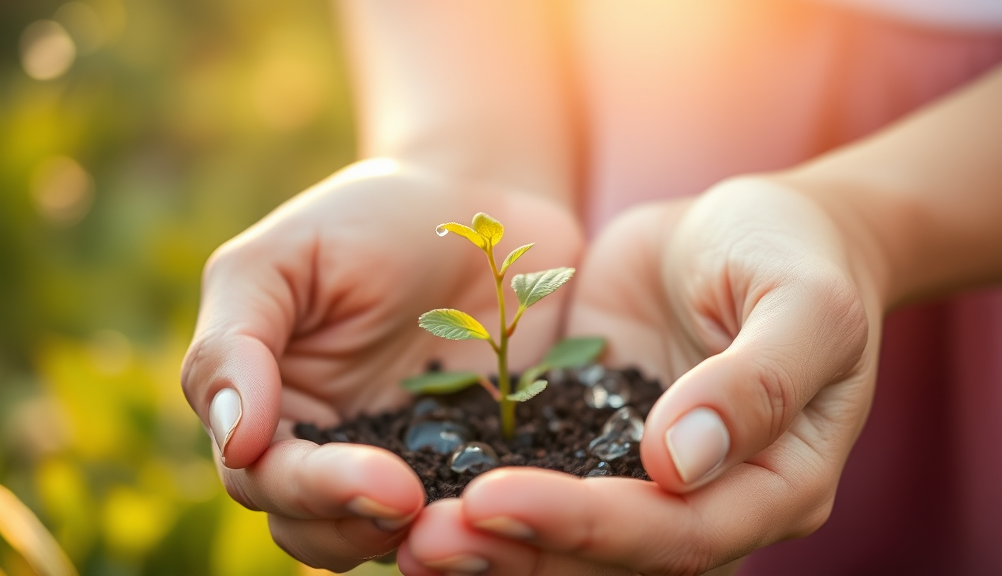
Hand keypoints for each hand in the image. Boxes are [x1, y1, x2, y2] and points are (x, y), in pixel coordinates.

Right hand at [180, 159, 583, 570]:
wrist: (478, 209)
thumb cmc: (364, 220)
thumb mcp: (281, 258)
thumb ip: (235, 342)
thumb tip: (236, 439)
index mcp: (271, 406)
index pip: (262, 477)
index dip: (310, 489)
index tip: (373, 480)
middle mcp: (332, 447)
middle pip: (315, 528)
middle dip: (356, 526)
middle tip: (412, 502)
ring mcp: (408, 459)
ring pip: (388, 537)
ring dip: (417, 540)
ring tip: (465, 520)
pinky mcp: (478, 460)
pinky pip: (474, 508)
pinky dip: (485, 518)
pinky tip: (519, 505)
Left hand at [402, 176, 881, 574]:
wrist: (752, 226)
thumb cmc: (797, 254)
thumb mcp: (802, 303)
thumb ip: (759, 383)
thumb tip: (678, 464)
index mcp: (772, 486)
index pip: (678, 534)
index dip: (588, 528)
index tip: (497, 500)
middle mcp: (703, 501)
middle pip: (608, 557)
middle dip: (517, 550)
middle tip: (425, 541)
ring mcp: (640, 472)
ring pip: (562, 534)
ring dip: (488, 541)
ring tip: (407, 535)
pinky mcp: (589, 432)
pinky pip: (537, 472)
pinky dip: (480, 491)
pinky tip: (412, 485)